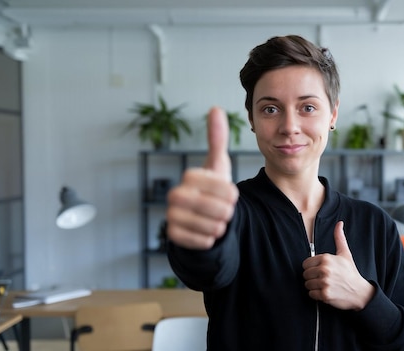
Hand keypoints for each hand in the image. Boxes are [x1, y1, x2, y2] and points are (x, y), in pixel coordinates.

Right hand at [166, 107, 238, 249]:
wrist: (199, 217)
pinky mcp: (173, 236)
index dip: (232, 194)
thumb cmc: (211, 189)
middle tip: (222, 210)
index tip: (229, 194)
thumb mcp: (217, 164)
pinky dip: (210, 239)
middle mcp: (175, 195)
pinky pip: (204, 241)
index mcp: (190, 176)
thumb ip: (217, 138)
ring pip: (213, 227)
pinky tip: (206, 231)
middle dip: (227, 212)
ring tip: (214, 220)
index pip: (225, 188)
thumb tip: (215, 108)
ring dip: (220, 226)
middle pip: (219, 209)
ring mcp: (171, 216)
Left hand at [302, 221, 374, 310]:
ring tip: (325, 285)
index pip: (306, 263)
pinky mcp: (324, 294)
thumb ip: (339, 238)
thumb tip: (339, 223)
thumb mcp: (345, 254)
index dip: (312, 268)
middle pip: (305, 274)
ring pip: (307, 284)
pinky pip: (311, 294)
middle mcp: (324, 269)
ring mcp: (324, 282)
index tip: (320, 270)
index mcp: (326, 258)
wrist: (360, 292)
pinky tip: (326, 292)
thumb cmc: (351, 273)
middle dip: (313, 277)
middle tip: (324, 279)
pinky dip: (317, 295)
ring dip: (314, 286)